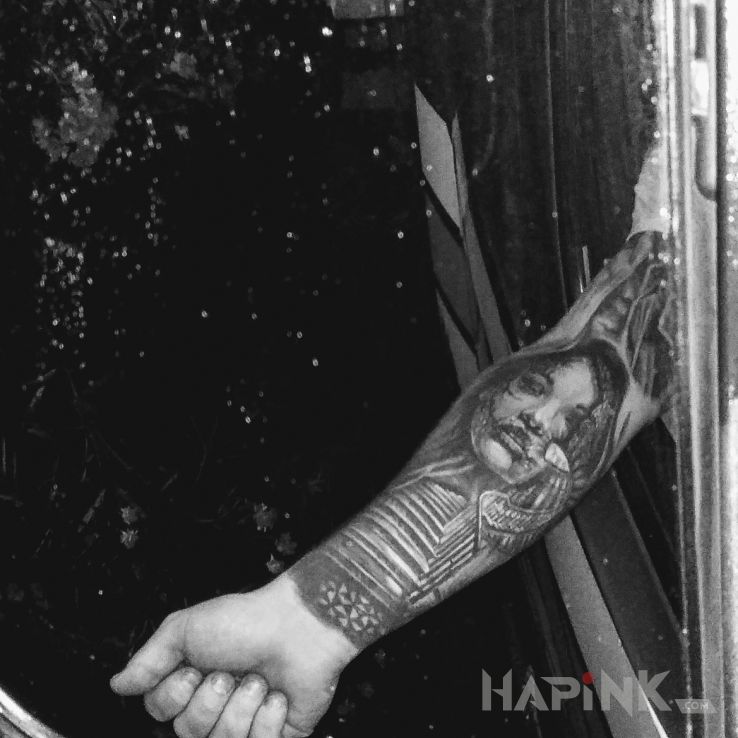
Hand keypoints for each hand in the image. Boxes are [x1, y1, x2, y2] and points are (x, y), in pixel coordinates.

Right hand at [110, 574, 357, 736]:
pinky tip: (277, 695)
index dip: (175, 694)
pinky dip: (268, 718)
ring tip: (259, 679)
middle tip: (231, 671)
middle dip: (211, 699)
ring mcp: (244, 722)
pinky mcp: (274, 734)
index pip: (160, 713)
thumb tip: (116, 685)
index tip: (194, 667)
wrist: (301, 625)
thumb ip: (150, 659)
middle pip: (189, 732)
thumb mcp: (187, 627)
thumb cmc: (247, 620)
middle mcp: (214, 705)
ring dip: (242, 705)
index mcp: (191, 681)